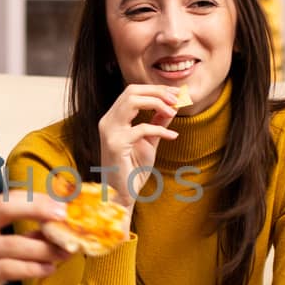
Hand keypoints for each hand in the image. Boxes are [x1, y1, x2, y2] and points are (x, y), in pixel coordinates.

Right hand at [0, 195, 70, 284]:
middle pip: (4, 208)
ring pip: (11, 244)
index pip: (8, 197)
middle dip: (38, 210)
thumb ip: (25, 237)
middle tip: (65, 219)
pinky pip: (7, 268)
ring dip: (43, 249)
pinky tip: (47, 270)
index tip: (63, 205)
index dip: (36, 199)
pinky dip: (32, 268)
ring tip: (64, 253)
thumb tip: (60, 231)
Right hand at [97, 85, 180, 206]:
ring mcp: (109, 132)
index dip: (155, 89)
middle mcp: (107, 121)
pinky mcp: (116, 145)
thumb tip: (172, 106)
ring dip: (157, 102)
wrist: (121, 194)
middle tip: (177, 99)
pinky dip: (160, 130)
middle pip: (131, 91)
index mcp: (112, 119)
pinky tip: (173, 137)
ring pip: (133, 101)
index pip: (131, 91)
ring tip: (173, 111)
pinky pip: (142, 128)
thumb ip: (158, 123)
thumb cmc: (133, 170)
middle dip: (157, 91)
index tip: (176, 93)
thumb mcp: (149, 142)